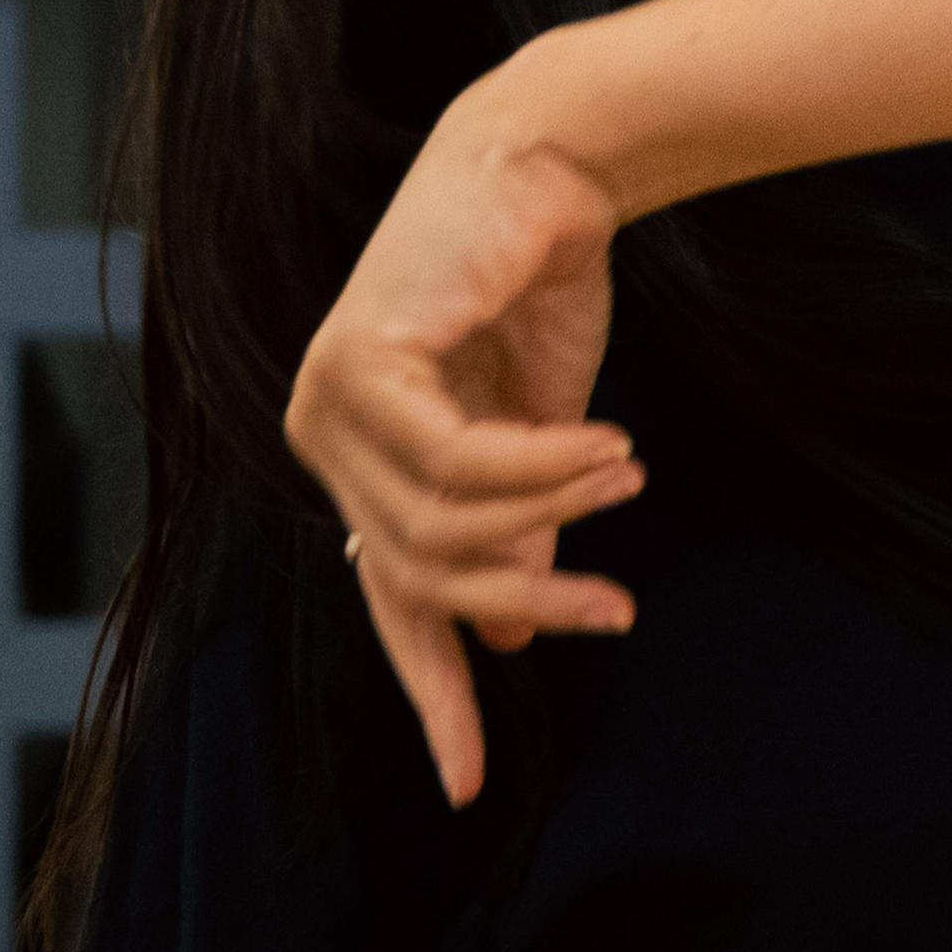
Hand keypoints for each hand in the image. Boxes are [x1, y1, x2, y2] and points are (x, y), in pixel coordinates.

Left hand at [282, 100, 647, 802]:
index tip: (470, 785)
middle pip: (421, 576)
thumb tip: (510, 628)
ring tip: (625, 479)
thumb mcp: (539, 437)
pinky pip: (460, 464)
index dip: (433, 694)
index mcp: (362, 462)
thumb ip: (517, 529)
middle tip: (621, 611)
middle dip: (530, 601)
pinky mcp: (358, 360)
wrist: (545, 166)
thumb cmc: (539, 286)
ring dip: (550, 516)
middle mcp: (325, 437)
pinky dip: (543, 467)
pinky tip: (604, 450)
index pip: (390, 602)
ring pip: (442, 527)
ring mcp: (328, 400)